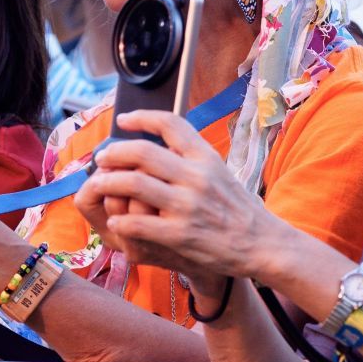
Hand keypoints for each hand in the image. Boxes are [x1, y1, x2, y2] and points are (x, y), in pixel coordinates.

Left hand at [75, 110, 265, 293]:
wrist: (263, 244)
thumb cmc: (239, 208)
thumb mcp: (220, 171)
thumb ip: (193, 157)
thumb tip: (162, 139)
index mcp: (206, 157)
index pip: (170, 123)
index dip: (141, 117)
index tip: (123, 120)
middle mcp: (196, 176)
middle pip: (142, 152)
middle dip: (114, 153)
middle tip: (101, 159)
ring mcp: (188, 206)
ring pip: (134, 185)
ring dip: (108, 183)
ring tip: (98, 185)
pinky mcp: (181, 234)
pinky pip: (139, 223)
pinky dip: (121, 219)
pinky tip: (115, 220)